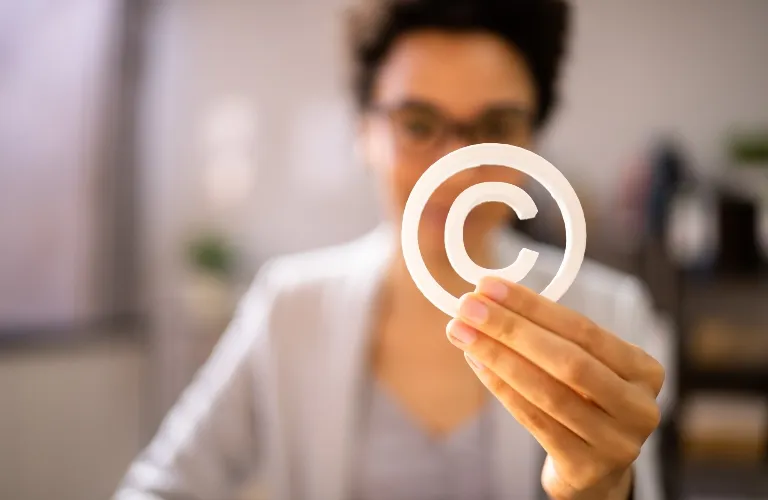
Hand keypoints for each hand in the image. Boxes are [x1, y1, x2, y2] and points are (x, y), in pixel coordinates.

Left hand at [446, 276, 664, 499]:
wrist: (594, 470)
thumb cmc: (582, 402)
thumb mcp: (584, 366)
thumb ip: (550, 334)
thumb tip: (488, 298)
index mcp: (644, 370)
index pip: (584, 329)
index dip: (533, 305)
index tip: (488, 285)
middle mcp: (638, 407)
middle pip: (567, 360)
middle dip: (511, 328)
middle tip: (468, 306)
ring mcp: (616, 442)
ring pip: (547, 391)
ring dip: (498, 356)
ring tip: (461, 332)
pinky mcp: (586, 468)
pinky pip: (534, 420)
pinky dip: (501, 388)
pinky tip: (476, 363)